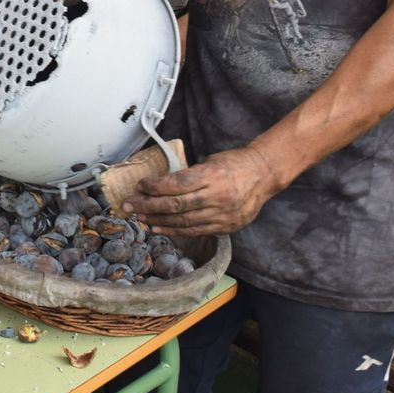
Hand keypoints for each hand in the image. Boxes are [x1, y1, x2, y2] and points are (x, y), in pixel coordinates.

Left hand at [122, 147, 279, 235]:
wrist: (264, 175)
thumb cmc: (234, 163)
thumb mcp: (211, 161)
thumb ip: (190, 175)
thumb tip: (161, 185)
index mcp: (212, 175)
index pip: (177, 184)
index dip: (155, 187)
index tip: (139, 186)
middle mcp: (217, 196)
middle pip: (176, 205)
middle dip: (148, 205)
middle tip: (129, 205)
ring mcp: (222, 214)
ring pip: (183, 222)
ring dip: (158, 220)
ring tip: (140, 218)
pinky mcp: (226, 226)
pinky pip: (196, 231)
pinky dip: (175, 231)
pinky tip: (159, 228)